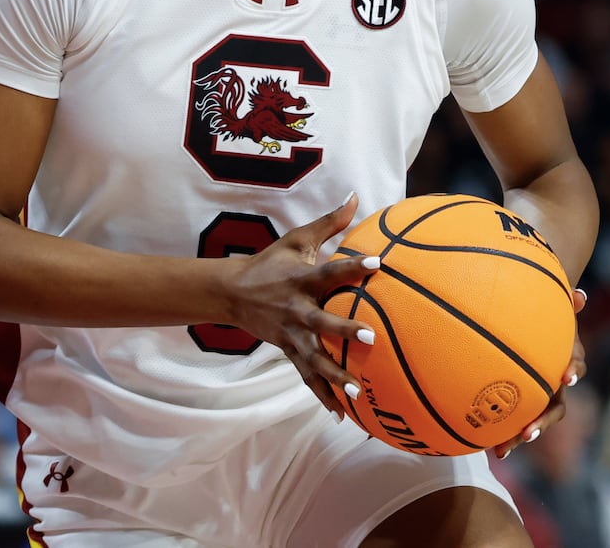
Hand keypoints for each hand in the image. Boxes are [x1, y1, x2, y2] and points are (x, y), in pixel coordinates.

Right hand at [224, 192, 380, 419]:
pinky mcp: (288, 350)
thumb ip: (330, 222)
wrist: (232, 292)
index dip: (353, 266)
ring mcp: (292, 334)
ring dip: (335, 375)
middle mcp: (297, 308)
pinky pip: (307, 376)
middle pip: (322, 321)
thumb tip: (356, 196)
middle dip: (344, 331)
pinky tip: (342, 414)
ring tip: (357, 391)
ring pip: (315, 357)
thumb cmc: (271, 262)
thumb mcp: (297, 239)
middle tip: (370, 338)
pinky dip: (323, 395)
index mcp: (302, 279)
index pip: (331, 270)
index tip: (378, 262)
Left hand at [493, 287, 587, 459]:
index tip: (566, 377)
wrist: (537, 328)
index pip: (575, 365)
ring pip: (534, 422)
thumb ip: (562, 301)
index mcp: (564, 359)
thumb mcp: (551, 308)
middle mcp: (555, 384)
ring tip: (501, 450)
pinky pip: (517, 423)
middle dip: (541, 422)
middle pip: (554, 408)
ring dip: (519, 437)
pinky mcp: (525, 404)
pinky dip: (503, 435)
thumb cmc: (543, 316)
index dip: (573, 370)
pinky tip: (485, 448)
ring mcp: (541, 397)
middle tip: (527, 433)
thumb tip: (580, 294)